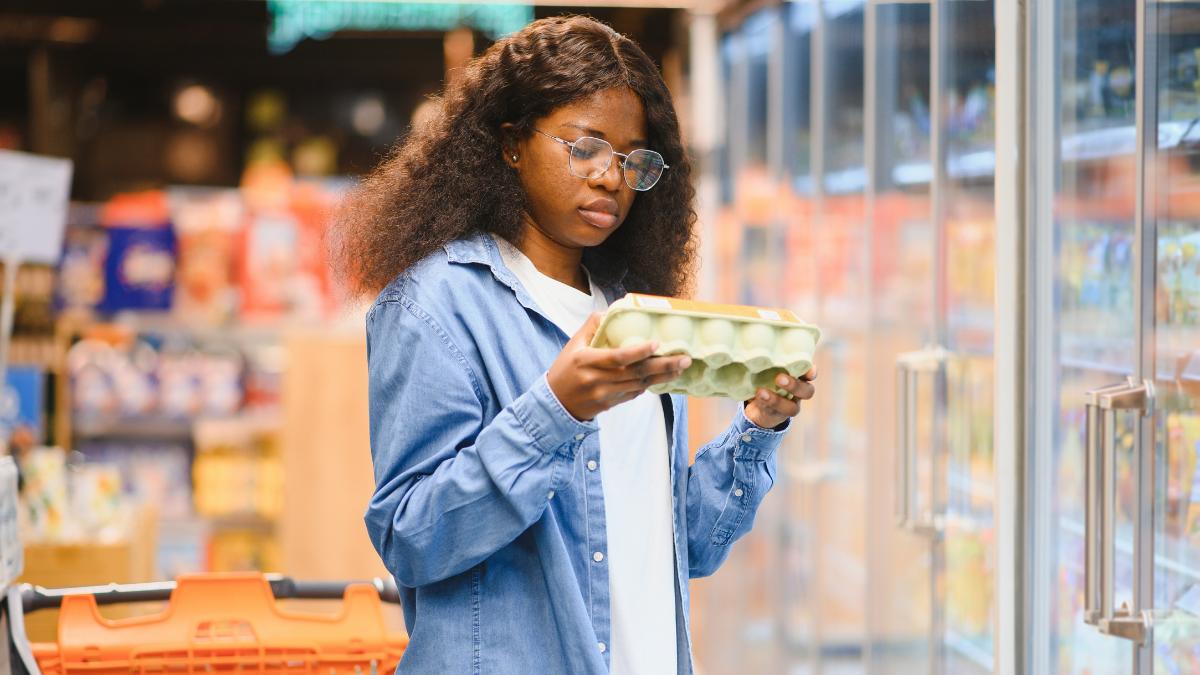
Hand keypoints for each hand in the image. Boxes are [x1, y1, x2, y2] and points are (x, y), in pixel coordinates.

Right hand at [548, 312, 691, 420]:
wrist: (555, 402)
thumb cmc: (565, 368)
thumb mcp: (573, 344)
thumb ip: (593, 326)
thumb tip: (614, 310)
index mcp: (585, 361)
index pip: (617, 357)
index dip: (638, 352)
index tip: (656, 344)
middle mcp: (595, 379)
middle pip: (635, 373)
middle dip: (663, 366)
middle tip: (684, 359)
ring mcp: (603, 395)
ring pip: (639, 385)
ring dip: (662, 377)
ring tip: (680, 367)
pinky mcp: (609, 405)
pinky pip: (634, 394)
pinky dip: (649, 385)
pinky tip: (663, 378)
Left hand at [743, 366, 818, 429]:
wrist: (755, 405)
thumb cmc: (763, 379)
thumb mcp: (767, 369)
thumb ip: (770, 363)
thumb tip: (760, 345)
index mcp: (799, 378)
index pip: (810, 374)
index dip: (811, 372)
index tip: (810, 369)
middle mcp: (798, 394)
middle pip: (807, 392)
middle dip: (795, 385)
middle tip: (779, 378)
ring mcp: (790, 406)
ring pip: (792, 408)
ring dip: (776, 400)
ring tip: (761, 392)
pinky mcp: (778, 416)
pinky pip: (774, 413)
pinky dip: (764, 404)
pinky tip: (757, 398)